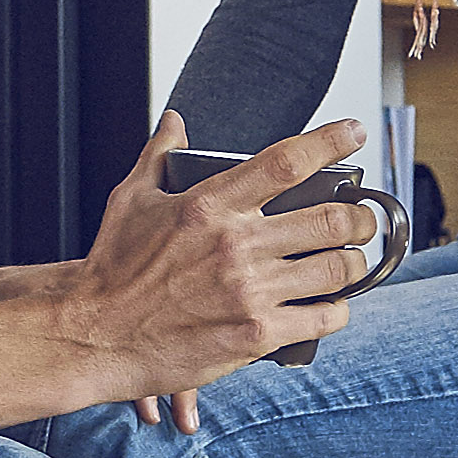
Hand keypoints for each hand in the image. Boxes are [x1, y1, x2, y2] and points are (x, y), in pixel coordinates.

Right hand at [58, 111, 381, 403]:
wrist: (95, 336)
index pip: (286, 161)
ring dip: (353, 264)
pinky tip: (332, 306)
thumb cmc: (112, 269)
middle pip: (330, 219)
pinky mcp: (256, 335)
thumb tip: (174, 121)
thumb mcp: (132, 200)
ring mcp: (250, 292)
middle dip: (360, 218)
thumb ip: (160, 155)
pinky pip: (323, 318)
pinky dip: (337, 311)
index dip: (330, 140)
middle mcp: (237, 245)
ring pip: (336, 270)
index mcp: (210, 204)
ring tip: (350, 262)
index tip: (355, 131)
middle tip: (362, 219)